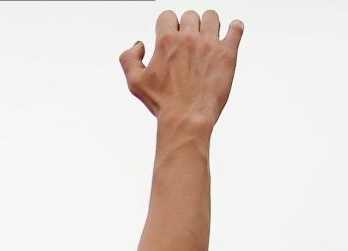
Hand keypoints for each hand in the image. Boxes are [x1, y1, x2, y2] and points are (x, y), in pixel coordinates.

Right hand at [120, 10, 243, 127]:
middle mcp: (189, 37)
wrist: (186, 119)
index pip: (167, 16)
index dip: (167, 26)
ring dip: (208, 25)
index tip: (171, 40)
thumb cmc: (162, 104)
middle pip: (190, 15)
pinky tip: (229, 35)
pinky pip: (236, 27)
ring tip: (207, 41)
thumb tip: (139, 44)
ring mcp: (210, 43)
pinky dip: (234, 28)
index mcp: (167, 41)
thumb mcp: (135, 83)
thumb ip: (128, 59)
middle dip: (188, 27)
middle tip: (188, 46)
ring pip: (212, 16)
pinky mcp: (227, 53)